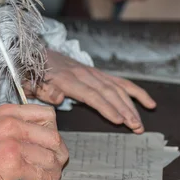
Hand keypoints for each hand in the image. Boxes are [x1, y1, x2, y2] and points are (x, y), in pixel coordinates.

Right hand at [0, 103, 68, 179]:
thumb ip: (12, 123)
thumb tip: (36, 134)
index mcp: (10, 112)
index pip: (47, 115)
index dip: (54, 129)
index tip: (52, 141)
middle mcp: (14, 125)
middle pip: (53, 137)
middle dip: (59, 152)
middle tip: (58, 161)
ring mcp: (14, 144)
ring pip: (50, 156)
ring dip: (55, 169)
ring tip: (53, 175)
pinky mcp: (13, 164)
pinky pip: (41, 172)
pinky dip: (47, 179)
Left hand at [24, 50, 156, 133]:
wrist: (34, 53)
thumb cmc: (31, 74)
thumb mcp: (30, 83)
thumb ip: (44, 90)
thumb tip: (59, 97)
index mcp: (67, 79)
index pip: (91, 95)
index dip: (106, 107)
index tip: (118, 120)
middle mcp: (84, 75)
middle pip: (109, 93)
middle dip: (125, 110)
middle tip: (136, 127)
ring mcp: (93, 73)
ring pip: (118, 89)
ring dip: (132, 106)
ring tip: (140, 123)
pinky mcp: (99, 74)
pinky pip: (121, 83)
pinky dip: (136, 92)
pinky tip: (149, 103)